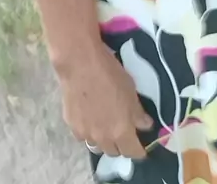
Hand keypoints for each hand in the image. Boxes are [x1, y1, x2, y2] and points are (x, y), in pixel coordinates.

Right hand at [58, 41, 152, 158]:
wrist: (81, 64)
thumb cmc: (111, 74)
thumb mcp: (131, 91)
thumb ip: (138, 113)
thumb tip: (145, 125)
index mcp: (121, 131)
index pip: (133, 152)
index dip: (139, 150)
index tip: (142, 147)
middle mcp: (103, 138)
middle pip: (114, 152)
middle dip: (121, 145)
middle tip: (123, 132)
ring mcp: (85, 133)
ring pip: (96, 146)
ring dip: (103, 140)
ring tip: (105, 127)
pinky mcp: (71, 125)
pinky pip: (83, 135)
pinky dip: (88, 131)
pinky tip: (90, 118)